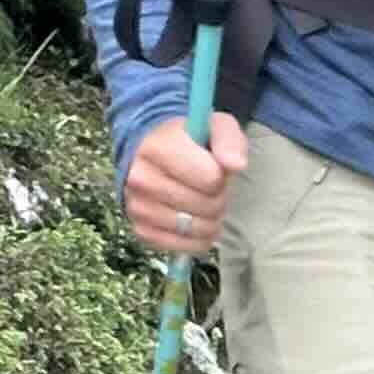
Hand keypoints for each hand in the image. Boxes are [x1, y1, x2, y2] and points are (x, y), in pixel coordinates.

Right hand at [125, 114, 247, 260]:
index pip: (210, 178)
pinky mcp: (140, 230)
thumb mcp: (215, 126)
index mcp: (157, 147)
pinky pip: (183, 247)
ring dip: (210, 220)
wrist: (152, 152)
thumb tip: (236, 165)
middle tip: (210, 187)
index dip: (221, 176)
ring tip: (203, 202)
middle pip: (206, 206)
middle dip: (217, 198)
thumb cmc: (190, 140)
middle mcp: (140, 178)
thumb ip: (229, 140)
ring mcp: (137, 207)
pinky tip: (194, 220)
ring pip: (196, 229)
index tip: (213, 167)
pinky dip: (196, 239)